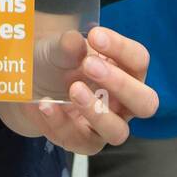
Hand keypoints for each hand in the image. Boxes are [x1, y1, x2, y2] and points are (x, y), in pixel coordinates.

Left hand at [24, 27, 158, 154]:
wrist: (31, 84)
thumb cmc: (57, 62)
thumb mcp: (58, 49)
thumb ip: (67, 46)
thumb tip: (73, 41)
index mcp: (127, 71)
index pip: (139, 60)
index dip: (121, 48)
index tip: (95, 35)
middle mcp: (124, 102)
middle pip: (146, 103)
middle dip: (120, 84)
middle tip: (89, 65)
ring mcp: (106, 125)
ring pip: (118, 131)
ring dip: (96, 111)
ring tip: (73, 89)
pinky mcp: (84, 141)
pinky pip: (79, 140)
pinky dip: (60, 122)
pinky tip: (45, 104)